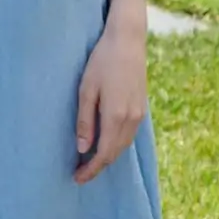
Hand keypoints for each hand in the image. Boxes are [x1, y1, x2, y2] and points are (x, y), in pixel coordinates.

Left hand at [73, 22, 147, 183]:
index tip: (76, 178)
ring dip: (108, 157)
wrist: (128, 40)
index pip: (103, 154)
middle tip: (79, 173)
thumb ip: (85, 121)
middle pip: (115, 154)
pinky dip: (117, 145)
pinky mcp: (142, 108)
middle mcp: (131, 119)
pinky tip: (105, 143)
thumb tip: (83, 149)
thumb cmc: (101, 61)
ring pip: (124, 146)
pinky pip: (129, 135)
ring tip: (89, 162)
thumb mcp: (86, 90)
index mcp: (116, 116)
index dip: (90, 170)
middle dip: (98, 167)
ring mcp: (139, 114)